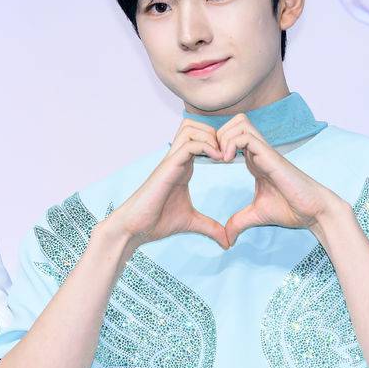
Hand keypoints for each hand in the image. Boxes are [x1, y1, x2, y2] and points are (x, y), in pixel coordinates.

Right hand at [107, 119, 229, 249]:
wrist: (134, 228)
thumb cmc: (157, 222)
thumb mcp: (191, 223)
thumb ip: (210, 228)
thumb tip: (228, 242)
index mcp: (183, 166)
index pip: (200, 138)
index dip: (219, 143)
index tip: (233, 159)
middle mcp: (176, 159)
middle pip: (194, 125)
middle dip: (216, 133)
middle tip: (229, 153)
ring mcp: (171, 160)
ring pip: (190, 128)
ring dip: (210, 136)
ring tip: (224, 156)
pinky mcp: (168, 167)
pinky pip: (189, 144)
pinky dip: (206, 147)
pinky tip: (218, 160)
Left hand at [214, 114, 342, 244]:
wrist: (313, 211)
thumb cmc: (291, 209)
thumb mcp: (257, 215)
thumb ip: (240, 222)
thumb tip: (227, 238)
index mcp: (254, 160)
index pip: (231, 136)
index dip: (216, 144)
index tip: (209, 162)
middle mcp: (259, 151)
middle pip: (234, 122)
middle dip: (217, 135)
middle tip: (212, 157)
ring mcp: (265, 151)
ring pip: (239, 123)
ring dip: (224, 137)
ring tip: (220, 159)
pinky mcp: (271, 155)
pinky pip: (246, 136)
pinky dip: (232, 143)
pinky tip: (228, 161)